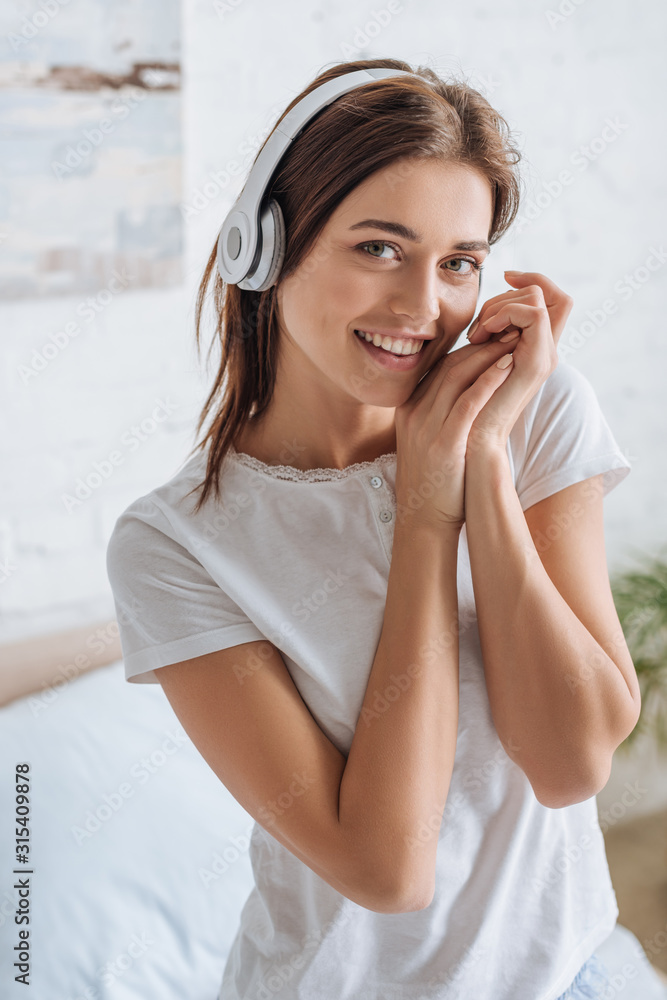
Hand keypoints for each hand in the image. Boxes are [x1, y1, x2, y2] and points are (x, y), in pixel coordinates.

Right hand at [394, 337, 519, 530]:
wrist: (424, 520)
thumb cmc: (436, 481)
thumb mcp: (430, 439)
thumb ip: (441, 413)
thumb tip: (468, 391)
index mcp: (410, 408)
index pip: (440, 366)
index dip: (469, 348)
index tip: (495, 338)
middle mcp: (414, 413)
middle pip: (448, 365)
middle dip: (481, 344)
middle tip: (509, 331)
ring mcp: (426, 428)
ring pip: (457, 377)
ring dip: (488, 354)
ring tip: (514, 341)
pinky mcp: (443, 445)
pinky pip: (467, 403)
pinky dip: (488, 381)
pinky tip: (508, 367)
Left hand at [463, 271, 572, 451]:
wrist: (473, 449)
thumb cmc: (466, 415)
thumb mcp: (471, 370)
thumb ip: (480, 346)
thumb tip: (474, 321)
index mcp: (531, 351)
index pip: (550, 298)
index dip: (529, 280)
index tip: (503, 278)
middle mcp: (544, 351)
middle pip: (543, 292)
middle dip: (502, 296)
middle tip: (478, 326)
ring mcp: (543, 357)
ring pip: (536, 298)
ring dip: (500, 305)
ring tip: (477, 333)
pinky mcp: (536, 363)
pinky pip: (533, 315)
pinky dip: (505, 314)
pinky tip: (480, 335)